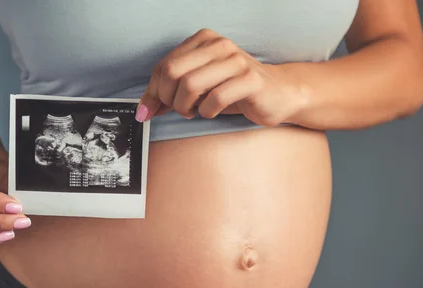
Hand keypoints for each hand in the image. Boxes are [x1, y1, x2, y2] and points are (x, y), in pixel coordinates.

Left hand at [136, 28, 310, 126]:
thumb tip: (145, 109)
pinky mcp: (250, 80)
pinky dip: (207, 112)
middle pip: (172, 72)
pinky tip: (212, 111)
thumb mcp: (199, 86)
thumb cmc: (234, 90)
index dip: (153, 92)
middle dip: (168, 99)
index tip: (150, 111)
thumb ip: (172, 91)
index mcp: (203, 40)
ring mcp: (235, 60)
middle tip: (180, 110)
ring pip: (190, 85)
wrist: (278, 93)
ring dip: (186, 107)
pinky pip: (214, 99)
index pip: (163, 65)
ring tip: (195, 111)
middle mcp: (219, 45)